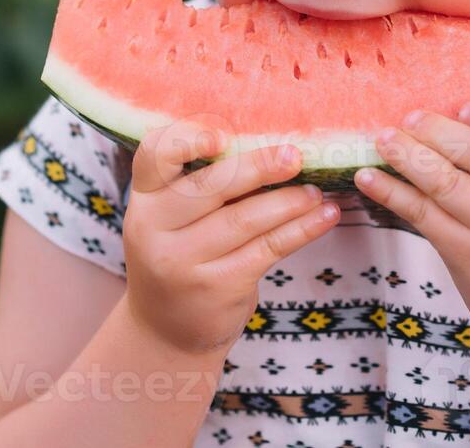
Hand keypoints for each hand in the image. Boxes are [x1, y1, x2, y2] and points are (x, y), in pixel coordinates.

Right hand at [122, 121, 340, 354]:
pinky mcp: (218, 287)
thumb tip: (270, 145)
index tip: (223, 136)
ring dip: (289, 201)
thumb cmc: (180, 258)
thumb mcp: (171, 222)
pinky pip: (267, 249)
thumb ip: (202, 187)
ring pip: (244, 219)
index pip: (153, 155)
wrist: (166, 333)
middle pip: (210, 187)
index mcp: (144, 200)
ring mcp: (184, 262)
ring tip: (317, 190)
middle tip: (295, 155)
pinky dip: (302, 229)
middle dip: (259, 167)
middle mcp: (154, 229)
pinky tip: (325, 217)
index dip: (185, 140)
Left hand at [354, 103, 469, 341]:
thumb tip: (459, 117)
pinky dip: (392, 192)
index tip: (462, 108)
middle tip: (410, 116)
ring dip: (407, 155)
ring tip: (383, 138)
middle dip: (437, 130)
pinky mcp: (467, 258)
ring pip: (444, 180)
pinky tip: (368, 178)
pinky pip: (422, 215)